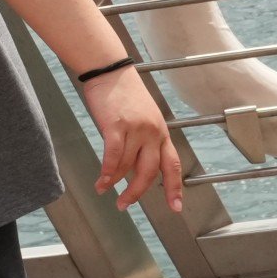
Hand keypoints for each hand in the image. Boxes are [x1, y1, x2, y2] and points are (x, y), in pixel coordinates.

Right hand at [80, 62, 181, 212]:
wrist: (110, 70)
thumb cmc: (123, 93)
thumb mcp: (143, 119)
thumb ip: (142, 144)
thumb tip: (133, 169)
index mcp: (161, 132)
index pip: (172, 165)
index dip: (174, 188)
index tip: (175, 207)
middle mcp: (152, 132)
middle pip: (149, 172)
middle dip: (136, 192)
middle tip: (125, 204)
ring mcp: (136, 129)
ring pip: (127, 166)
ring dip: (113, 182)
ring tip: (103, 189)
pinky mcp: (116, 125)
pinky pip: (113, 155)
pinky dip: (106, 171)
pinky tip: (101, 180)